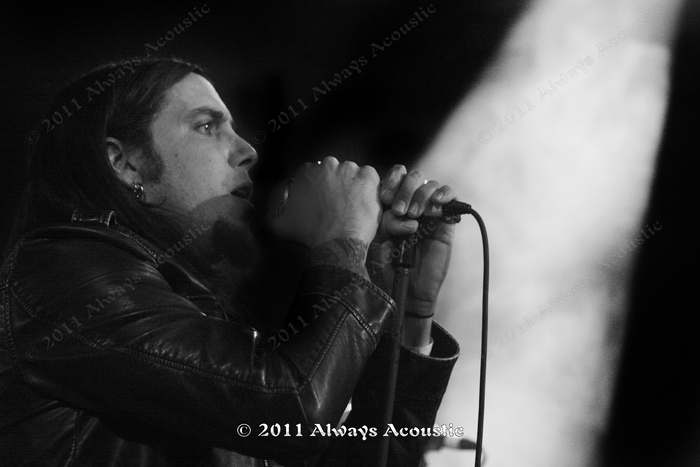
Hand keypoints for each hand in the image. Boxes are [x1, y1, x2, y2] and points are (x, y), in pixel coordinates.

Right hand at [268, 157, 381, 248]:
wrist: (337, 243)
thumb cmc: (310, 234)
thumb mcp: (281, 227)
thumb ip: (267, 221)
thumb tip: (258, 222)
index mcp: (307, 172)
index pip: (313, 172)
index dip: (319, 185)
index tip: (323, 198)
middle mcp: (328, 165)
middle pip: (334, 170)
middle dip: (336, 183)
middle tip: (338, 203)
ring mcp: (350, 169)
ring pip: (352, 172)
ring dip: (353, 184)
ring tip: (353, 204)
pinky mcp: (368, 177)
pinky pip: (370, 176)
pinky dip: (369, 186)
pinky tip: (365, 201)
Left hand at [367, 166, 456, 345]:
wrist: (406, 290)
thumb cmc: (386, 268)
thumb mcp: (377, 241)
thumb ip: (384, 220)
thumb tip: (397, 210)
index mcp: (391, 206)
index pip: (395, 178)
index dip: (391, 182)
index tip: (384, 198)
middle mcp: (411, 205)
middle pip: (413, 177)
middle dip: (406, 189)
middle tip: (400, 210)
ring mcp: (429, 212)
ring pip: (430, 184)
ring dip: (422, 194)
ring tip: (415, 215)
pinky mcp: (445, 222)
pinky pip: (451, 197)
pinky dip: (445, 194)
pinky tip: (436, 204)